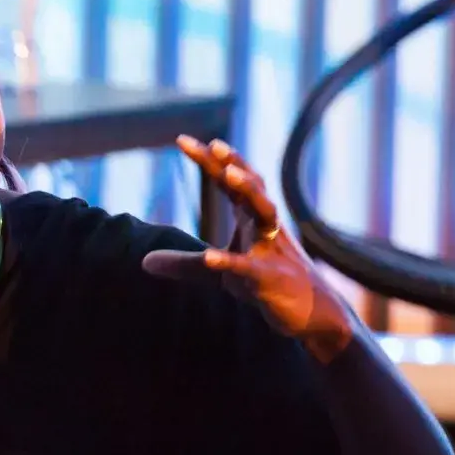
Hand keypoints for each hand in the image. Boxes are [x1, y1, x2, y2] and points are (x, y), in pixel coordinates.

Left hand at [141, 135, 354, 361]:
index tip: (182, 139)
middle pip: (251, 186)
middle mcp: (265, 226)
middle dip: (233, 164)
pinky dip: (229, 261)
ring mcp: (271, 249)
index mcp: (251, 218)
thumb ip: (184, 264)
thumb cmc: (264, 284)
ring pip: (265, 212)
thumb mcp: (219, 272)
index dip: (209, 161)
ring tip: (231, 174)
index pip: (228, 182)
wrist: (311, 314)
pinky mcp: (270, 279)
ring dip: (249, 191)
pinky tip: (209, 256)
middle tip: (214, 144)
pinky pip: (249, 267)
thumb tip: (143, 262)